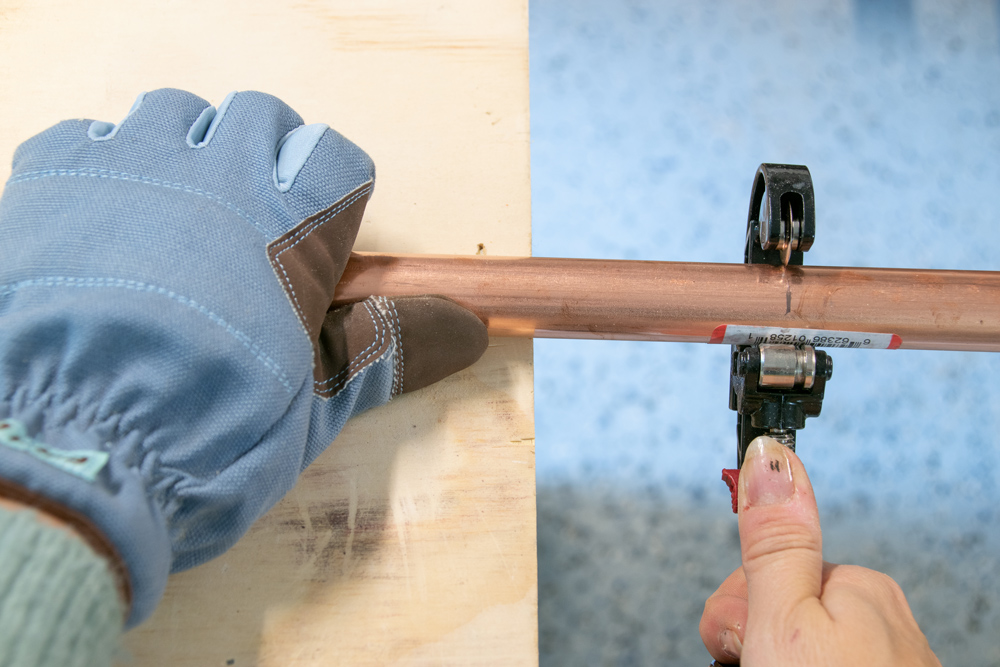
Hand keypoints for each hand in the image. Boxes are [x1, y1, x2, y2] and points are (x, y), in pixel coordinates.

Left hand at [0, 89, 486, 625]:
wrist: (78, 449)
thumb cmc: (212, 430)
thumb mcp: (317, 401)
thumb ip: (391, 349)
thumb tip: (470, 331)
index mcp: (294, 224)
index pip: (336, 158)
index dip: (331, 192)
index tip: (314, 234)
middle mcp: (220, 173)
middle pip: (259, 117)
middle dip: (262, 156)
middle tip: (246, 224)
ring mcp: (133, 167)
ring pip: (175, 114)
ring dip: (185, 151)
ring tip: (174, 218)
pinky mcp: (49, 181)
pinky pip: (87, 135)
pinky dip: (103, 166)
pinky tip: (101, 225)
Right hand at [700, 436, 940, 665]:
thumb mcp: (784, 620)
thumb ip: (772, 541)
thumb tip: (768, 453)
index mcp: (858, 585)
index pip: (769, 565)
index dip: (738, 604)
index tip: (738, 634)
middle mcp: (881, 617)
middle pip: (779, 603)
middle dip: (755, 634)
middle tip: (755, 664)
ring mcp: (889, 659)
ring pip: (800, 642)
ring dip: (774, 660)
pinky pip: (825, 665)